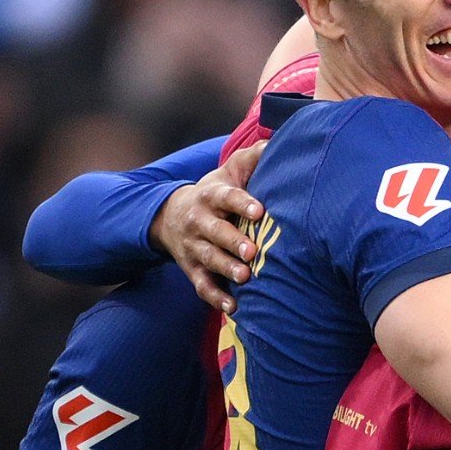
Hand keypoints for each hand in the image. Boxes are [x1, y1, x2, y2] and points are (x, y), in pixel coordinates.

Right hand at [150, 141, 265, 313]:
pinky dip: (216, 297)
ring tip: (245, 277)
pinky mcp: (192, 269)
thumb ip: (253, 158)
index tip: (259, 210)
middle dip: (232, 241)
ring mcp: (194, 247)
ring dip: (225, 268)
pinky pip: (202, 286)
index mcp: (211, 195)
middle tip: (252, 251)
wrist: (171, 216)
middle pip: (215, 231)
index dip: (241, 203)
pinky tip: (233, 307)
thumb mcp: (229, 171)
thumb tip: (278, 142)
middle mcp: (199, 221)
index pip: (226, 197)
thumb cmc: (215, 192)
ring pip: (208, 259)